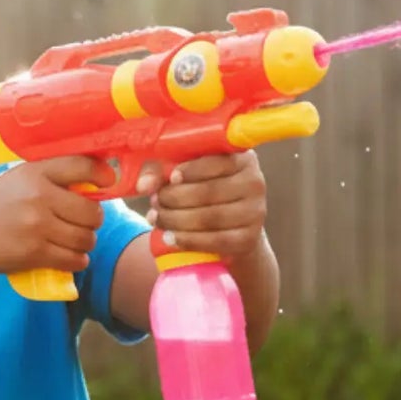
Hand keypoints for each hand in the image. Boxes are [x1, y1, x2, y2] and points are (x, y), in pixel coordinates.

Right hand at [0, 156, 111, 277]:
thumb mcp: (18, 180)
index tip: (107, 183)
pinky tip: (68, 256)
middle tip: (83, 222)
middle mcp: (38, 196)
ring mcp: (37, 226)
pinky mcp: (35, 253)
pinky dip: (77, 260)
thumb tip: (95, 184)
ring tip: (74, 240)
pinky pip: (75, 259)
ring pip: (86, 238)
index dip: (102, 175)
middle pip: (92, 211)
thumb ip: (51, 178)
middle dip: (93, 220)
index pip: (82, 166)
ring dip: (86, 242)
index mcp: (34, 172)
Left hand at [146, 151, 267, 263]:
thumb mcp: (185, 172)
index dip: (192, 170)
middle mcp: (255, 183)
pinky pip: (216, 241)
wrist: (232, 226)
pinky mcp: (250, 238)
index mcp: (243, 158)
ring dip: (176, 220)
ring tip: (156, 219)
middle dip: (174, 199)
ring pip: (210, 217)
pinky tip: (170, 237)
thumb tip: (144, 185)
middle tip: (154, 202)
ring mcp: (256, 212)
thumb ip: (161, 171)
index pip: (217, 162)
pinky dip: (189, 240)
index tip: (171, 178)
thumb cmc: (204, 189)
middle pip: (209, 192)